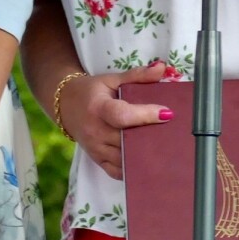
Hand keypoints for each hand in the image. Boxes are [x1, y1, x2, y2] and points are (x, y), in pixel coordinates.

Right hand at [60, 61, 174, 178]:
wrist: (66, 106)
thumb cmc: (92, 92)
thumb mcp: (112, 79)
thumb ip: (138, 76)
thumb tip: (162, 68)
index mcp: (99, 108)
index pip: (122, 115)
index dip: (145, 116)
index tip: (166, 113)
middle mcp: (96, 131)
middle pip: (126, 140)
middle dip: (150, 137)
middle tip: (172, 132)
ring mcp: (96, 149)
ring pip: (124, 158)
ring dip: (144, 155)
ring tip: (164, 147)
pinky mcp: (98, 160)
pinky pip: (117, 171)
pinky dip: (132, 169)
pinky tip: (147, 161)